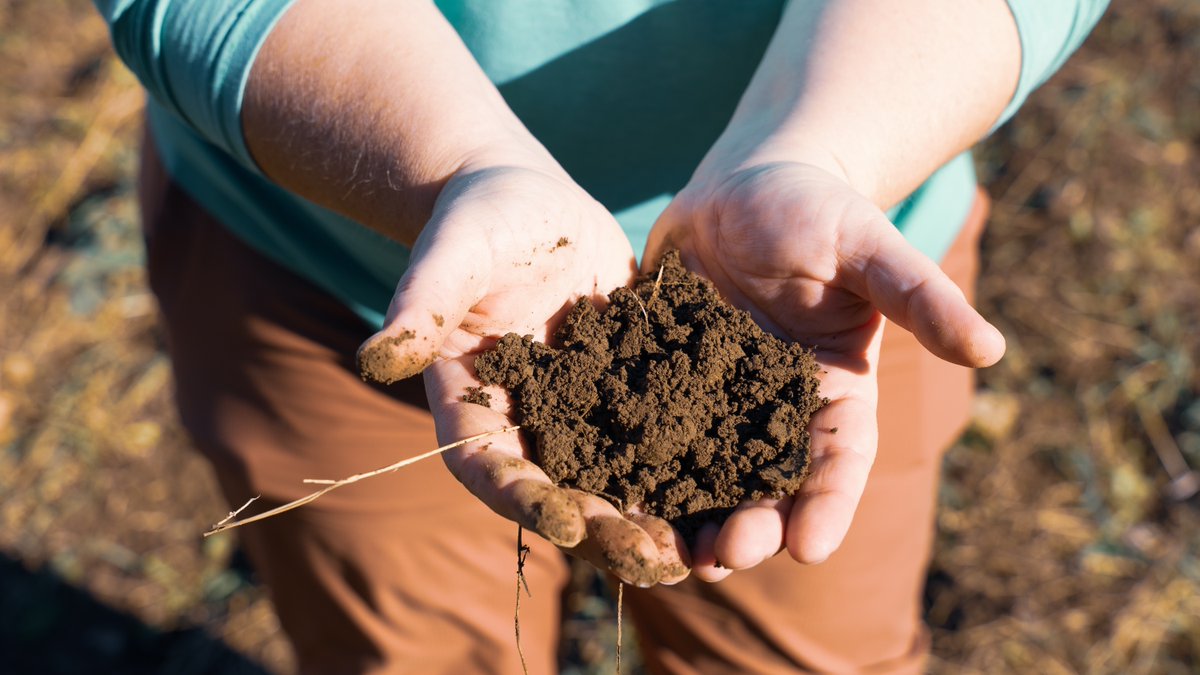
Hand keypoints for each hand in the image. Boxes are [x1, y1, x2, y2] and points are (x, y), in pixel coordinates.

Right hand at [358, 161, 688, 586]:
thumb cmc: (476, 220)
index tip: (566, 525)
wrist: (528, 201)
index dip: (523, 500)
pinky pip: (655, 433)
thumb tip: (375, 360)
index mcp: (471, 402)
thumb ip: (421, 306)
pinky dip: (686, 464)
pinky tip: (730, 486)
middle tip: (649, 562)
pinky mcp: (624, 388)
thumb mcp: (450, 255)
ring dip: (648, 516)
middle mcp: (524, 421)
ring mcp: (577, 410)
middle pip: (556, 489)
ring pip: (611, 476)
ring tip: (694, 550)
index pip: (486, 466)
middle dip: (601, 529)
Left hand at [643, 158, 1004, 580]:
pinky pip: (646, 426)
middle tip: (724, 558)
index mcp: (835, 390)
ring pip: (704, 469)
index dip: (828, 504)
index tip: (810, 547)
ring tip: (666, 552)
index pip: (838, 459)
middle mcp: (774, 409)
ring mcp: (715, 399)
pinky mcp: (662, 379)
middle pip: (767, 481)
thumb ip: (919, 297)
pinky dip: (631, 460)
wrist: (744, 186)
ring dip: (688, 513)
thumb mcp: (869, 246)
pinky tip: (608, 489)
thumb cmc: (819, 209)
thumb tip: (991, 349)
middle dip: (750, 524)